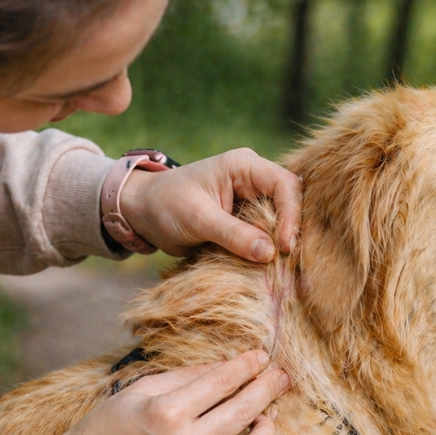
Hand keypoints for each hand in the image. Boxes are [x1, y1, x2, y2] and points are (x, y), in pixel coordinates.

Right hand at [49, 350, 290, 434]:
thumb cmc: (107, 429)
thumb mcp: (139, 390)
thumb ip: (185, 377)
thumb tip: (227, 366)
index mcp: (168, 412)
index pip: (222, 381)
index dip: (247, 366)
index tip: (261, 357)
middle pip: (244, 411)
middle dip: (268, 388)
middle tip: (282, 376)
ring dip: (268, 431)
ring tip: (268, 417)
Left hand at [119, 148, 301, 261]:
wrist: (143, 212)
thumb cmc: (165, 205)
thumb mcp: (198, 219)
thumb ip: (233, 234)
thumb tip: (270, 253)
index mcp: (243, 166)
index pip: (284, 185)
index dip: (291, 215)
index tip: (283, 247)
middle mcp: (254, 179)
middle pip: (291, 201)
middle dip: (292, 230)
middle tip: (289, 262)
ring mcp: (252, 199)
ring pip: (283, 219)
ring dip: (283, 242)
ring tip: (284, 268)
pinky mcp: (247, 219)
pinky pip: (268, 233)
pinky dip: (271, 249)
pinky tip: (272, 267)